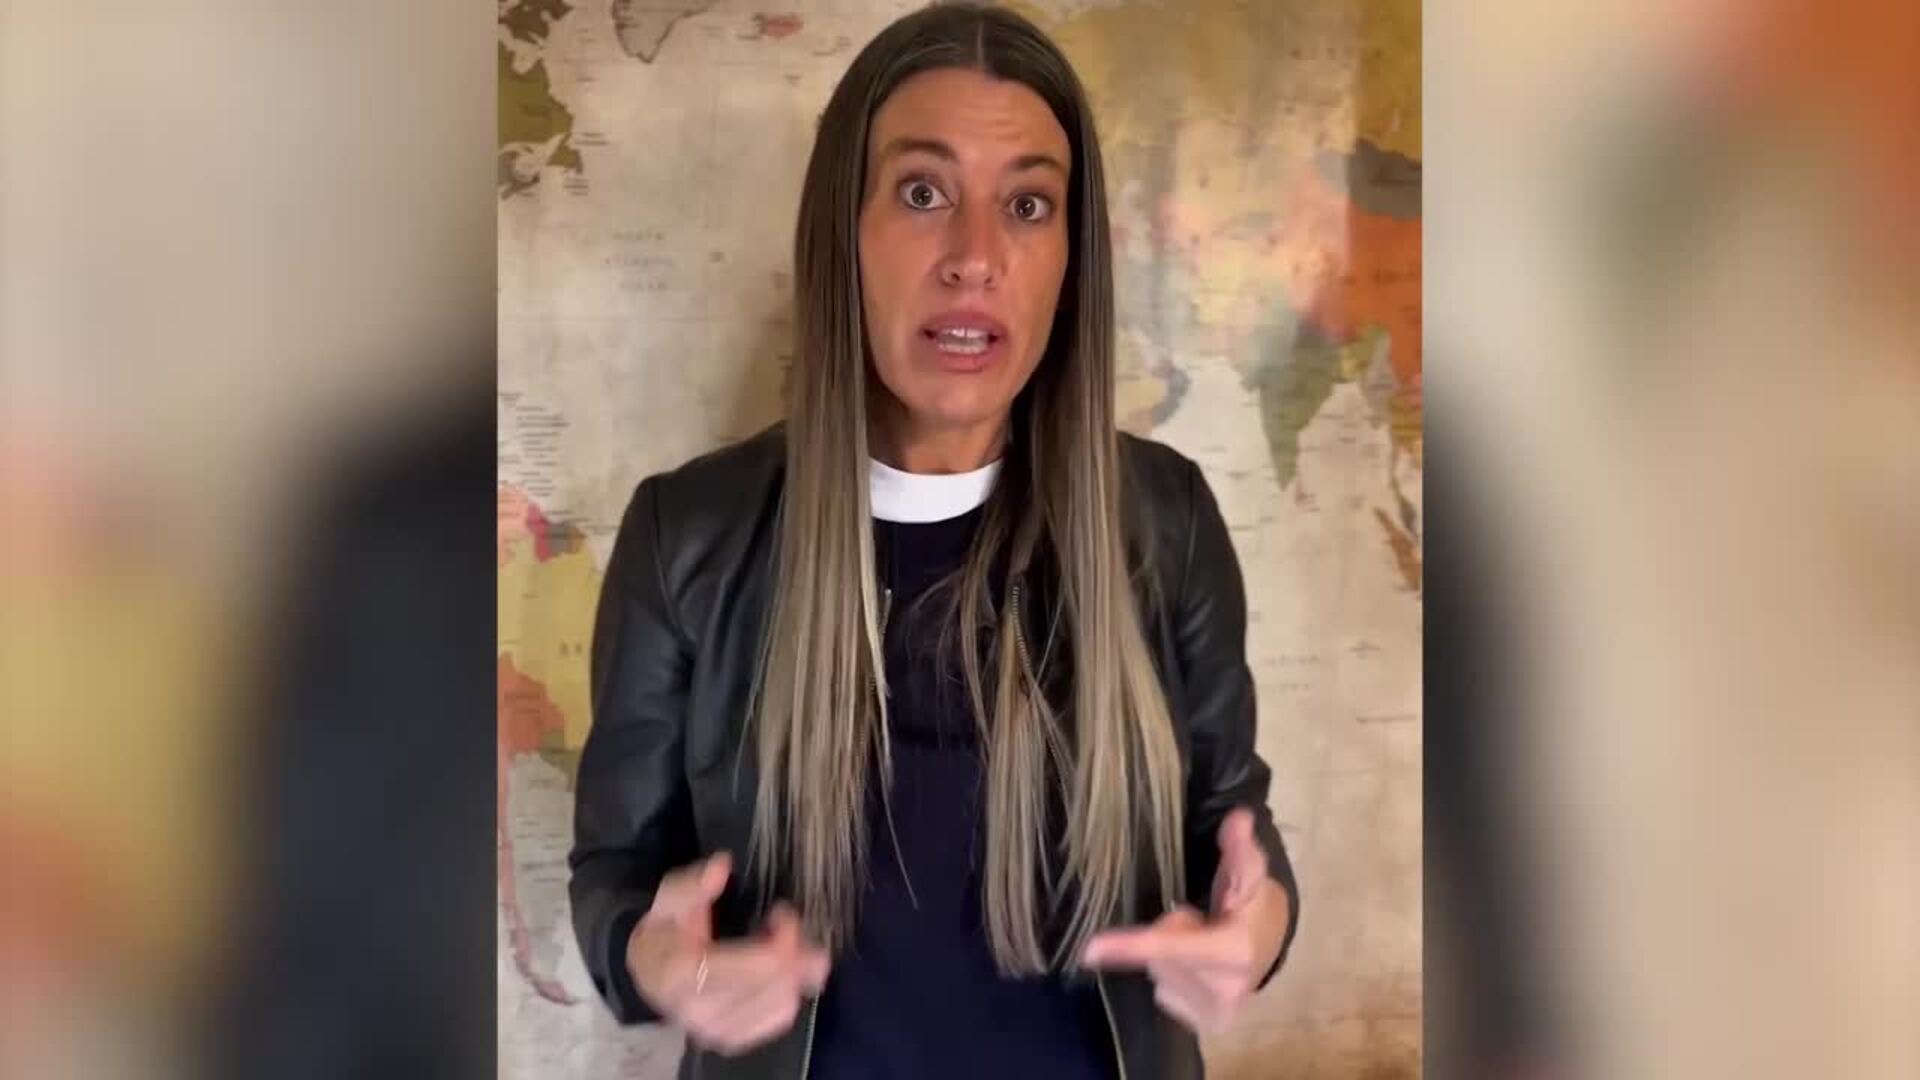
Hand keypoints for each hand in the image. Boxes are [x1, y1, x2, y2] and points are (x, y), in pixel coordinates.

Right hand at [625, 853, 831, 1055]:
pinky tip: (778, 973)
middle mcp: (699, 1011)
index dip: (784, 937)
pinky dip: (788, 993)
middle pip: (776, 986)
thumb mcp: (670, 897)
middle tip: (789, 926)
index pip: (757, 966)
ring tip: (784, 947)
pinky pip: (779, 1020)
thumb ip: (695, 884)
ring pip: (783, 1004)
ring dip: (796, 972)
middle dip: (796, 951)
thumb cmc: (664, 930)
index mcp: (683, 974)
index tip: (781, 912)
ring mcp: (716, 1032)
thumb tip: (721, 866)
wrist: (648, 972)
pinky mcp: (731, 1041)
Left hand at [1080, 808, 1290, 1033]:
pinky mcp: (1203, 1024)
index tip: (1089, 950)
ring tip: (1203, 943)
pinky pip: (1162, 991)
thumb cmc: (1256, 908)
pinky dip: (1172, 975)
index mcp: (1233, 951)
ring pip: (1157, 973)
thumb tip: (1238, 816)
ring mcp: (1213, 1013)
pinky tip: (1198, 968)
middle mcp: (1224, 991)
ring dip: (1171, 955)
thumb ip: (1240, 848)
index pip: (1169, 946)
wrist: (1273, 949)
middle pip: (1158, 956)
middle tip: (1200, 920)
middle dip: (1171, 932)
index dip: (1129, 946)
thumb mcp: (1251, 874)